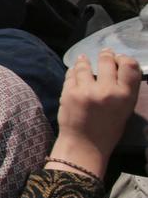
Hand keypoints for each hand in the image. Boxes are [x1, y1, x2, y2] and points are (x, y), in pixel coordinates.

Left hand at [49, 49, 140, 176]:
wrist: (84, 144)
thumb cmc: (108, 129)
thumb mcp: (125, 110)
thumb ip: (124, 89)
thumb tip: (120, 66)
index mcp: (125, 96)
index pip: (130, 66)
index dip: (124, 59)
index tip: (120, 59)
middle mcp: (107, 90)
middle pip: (107, 61)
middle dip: (106, 54)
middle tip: (105, 53)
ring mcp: (86, 90)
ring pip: (86, 65)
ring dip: (85, 61)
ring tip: (84, 59)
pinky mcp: (69, 91)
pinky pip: (71, 73)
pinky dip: (74, 71)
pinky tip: (75, 71)